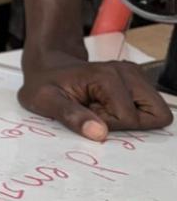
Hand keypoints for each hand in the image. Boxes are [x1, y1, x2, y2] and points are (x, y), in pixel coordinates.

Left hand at [19, 56, 173, 139]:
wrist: (47, 67)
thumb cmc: (44, 83)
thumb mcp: (45, 100)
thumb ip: (71, 116)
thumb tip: (99, 133)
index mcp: (108, 77)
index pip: (130, 118)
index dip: (108, 124)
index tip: (87, 112)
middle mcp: (127, 72)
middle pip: (156, 114)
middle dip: (129, 122)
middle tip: (98, 112)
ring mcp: (134, 76)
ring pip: (156, 112)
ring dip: (130, 117)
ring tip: (100, 107)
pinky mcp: (136, 81)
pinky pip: (148, 108)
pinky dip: (130, 112)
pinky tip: (105, 104)